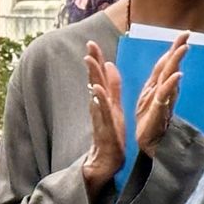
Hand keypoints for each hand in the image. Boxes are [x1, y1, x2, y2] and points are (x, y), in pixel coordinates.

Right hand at [81, 41, 124, 191]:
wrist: (106, 160)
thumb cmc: (111, 134)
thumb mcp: (114, 106)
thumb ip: (113, 87)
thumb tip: (109, 65)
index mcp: (104, 99)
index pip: (99, 75)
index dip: (96, 59)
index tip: (92, 43)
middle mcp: (99, 105)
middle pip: (95, 79)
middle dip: (92, 62)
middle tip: (89, 45)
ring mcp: (101, 115)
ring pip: (96, 93)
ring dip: (93, 77)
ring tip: (90, 61)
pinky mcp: (105, 127)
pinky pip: (102, 111)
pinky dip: (99, 100)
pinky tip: (97, 89)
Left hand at [133, 33, 187, 158]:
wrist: (148, 144)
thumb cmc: (149, 121)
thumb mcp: (149, 96)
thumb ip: (157, 80)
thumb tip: (166, 61)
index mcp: (159, 86)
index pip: (167, 64)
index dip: (174, 48)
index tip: (184, 34)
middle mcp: (164, 92)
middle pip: (171, 67)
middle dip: (178, 50)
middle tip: (186, 35)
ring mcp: (163, 101)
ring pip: (170, 79)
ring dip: (176, 63)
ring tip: (183, 48)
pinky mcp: (158, 112)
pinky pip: (165, 97)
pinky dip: (171, 86)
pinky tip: (177, 76)